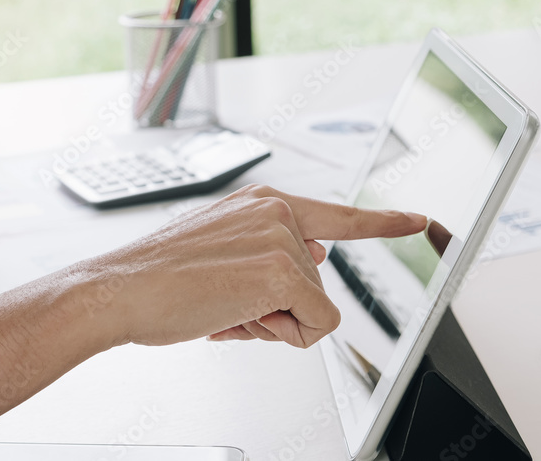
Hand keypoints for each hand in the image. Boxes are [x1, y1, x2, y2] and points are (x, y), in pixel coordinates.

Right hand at [88, 184, 425, 348]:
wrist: (120, 289)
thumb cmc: (159, 278)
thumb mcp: (221, 251)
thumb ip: (272, 250)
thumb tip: (315, 255)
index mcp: (261, 205)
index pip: (336, 215)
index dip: (382, 222)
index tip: (419, 219)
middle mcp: (275, 212)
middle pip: (317, 284)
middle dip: (280, 309)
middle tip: (230, 305)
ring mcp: (280, 239)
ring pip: (314, 307)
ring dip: (273, 323)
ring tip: (223, 308)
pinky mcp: (281, 270)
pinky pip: (313, 325)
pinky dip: (281, 335)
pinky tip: (237, 317)